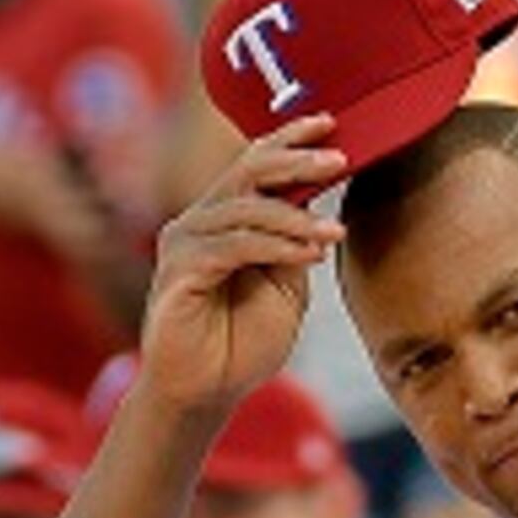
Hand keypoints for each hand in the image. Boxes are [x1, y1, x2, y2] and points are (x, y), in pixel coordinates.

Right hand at [141, 120, 347, 411]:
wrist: (205, 394)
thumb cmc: (243, 344)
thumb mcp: (285, 288)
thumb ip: (295, 246)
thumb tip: (318, 206)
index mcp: (225, 219)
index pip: (255, 164)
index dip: (290, 139)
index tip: (331, 124)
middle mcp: (200, 221)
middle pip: (248, 170)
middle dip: (296, 160)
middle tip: (338, 158)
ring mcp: (185, 243)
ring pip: (246, 209)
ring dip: (296, 219)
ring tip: (334, 235)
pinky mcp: (179, 271)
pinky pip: (234, 246)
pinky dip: (276, 246)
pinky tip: (308, 256)